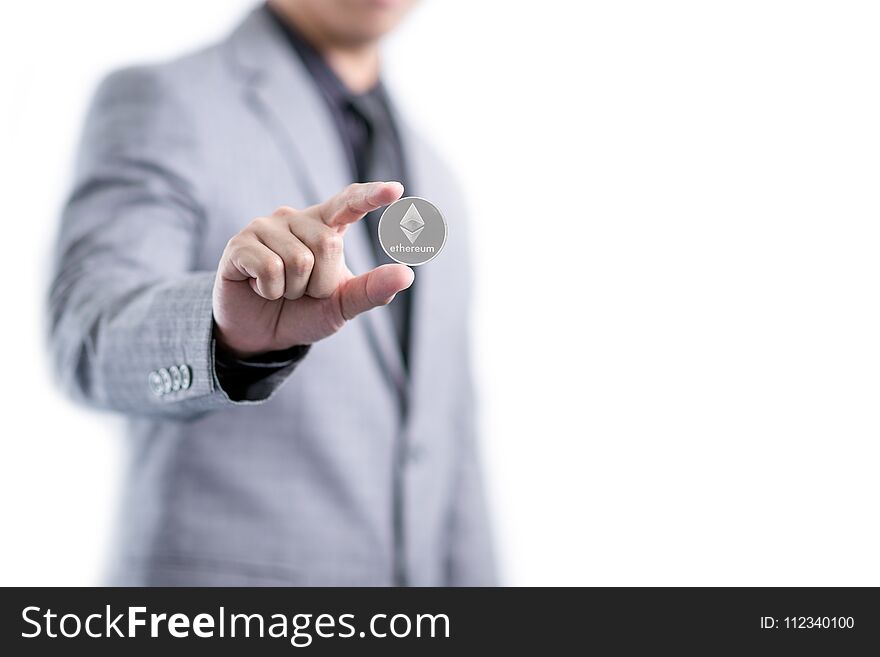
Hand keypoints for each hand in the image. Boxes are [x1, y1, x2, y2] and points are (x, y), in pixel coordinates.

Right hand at [213, 181, 412, 357]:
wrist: (260, 335)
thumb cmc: (304, 312)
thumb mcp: (342, 305)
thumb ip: (372, 290)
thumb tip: (407, 274)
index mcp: (325, 227)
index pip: (349, 203)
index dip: (371, 195)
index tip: (396, 190)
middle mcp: (296, 219)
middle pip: (327, 245)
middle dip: (320, 282)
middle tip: (302, 292)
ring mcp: (265, 227)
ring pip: (299, 260)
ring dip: (294, 290)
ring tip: (281, 290)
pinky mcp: (240, 244)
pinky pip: (269, 268)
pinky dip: (270, 290)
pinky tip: (260, 288)